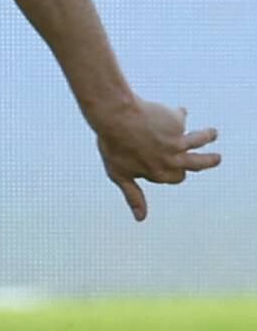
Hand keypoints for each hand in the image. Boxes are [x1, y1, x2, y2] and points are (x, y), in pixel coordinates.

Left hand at [88, 96, 220, 220]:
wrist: (115, 117)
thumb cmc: (113, 146)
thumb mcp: (119, 174)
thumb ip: (133, 196)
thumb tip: (141, 219)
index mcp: (160, 173)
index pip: (177, 176)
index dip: (176, 172)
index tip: (177, 169)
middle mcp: (173, 159)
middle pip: (200, 163)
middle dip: (209, 160)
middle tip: (216, 158)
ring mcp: (178, 141)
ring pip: (201, 139)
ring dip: (208, 136)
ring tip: (212, 134)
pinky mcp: (178, 122)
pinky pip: (180, 116)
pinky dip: (178, 114)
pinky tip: (178, 111)